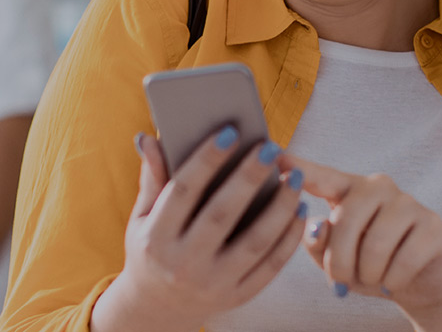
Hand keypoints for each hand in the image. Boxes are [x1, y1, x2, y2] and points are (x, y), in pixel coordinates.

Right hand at [91, 127, 307, 331]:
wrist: (156, 308)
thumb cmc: (151, 250)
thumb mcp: (141, 218)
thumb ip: (152, 179)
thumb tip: (149, 137)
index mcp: (155, 238)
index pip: (182, 191)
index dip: (206, 160)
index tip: (230, 132)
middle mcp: (183, 264)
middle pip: (222, 214)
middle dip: (249, 178)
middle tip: (271, 148)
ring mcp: (212, 284)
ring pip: (254, 242)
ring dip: (280, 207)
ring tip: (295, 176)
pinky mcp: (237, 297)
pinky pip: (270, 266)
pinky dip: (289, 238)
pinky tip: (300, 210)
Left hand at [283, 155, 441, 331]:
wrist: (415, 285)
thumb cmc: (367, 267)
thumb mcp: (334, 259)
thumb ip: (318, 243)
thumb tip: (317, 226)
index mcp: (349, 191)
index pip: (323, 177)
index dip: (301, 167)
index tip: (276, 155)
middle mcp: (379, 187)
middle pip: (348, 220)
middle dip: (339, 261)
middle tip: (340, 283)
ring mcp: (409, 203)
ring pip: (376, 244)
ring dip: (367, 275)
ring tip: (371, 280)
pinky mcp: (433, 225)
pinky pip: (404, 260)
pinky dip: (392, 281)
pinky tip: (393, 282)